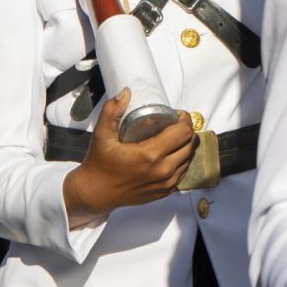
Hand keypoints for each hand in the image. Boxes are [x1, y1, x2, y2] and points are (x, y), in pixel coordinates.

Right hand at [60, 92, 197, 226]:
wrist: (96, 193)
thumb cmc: (99, 163)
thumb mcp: (102, 135)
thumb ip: (112, 111)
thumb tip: (126, 93)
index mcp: (150, 155)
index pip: (183, 132)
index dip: (184, 119)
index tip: (176, 114)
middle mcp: (162, 170)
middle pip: (190, 144)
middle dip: (186, 131)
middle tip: (174, 124)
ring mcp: (166, 183)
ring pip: (189, 159)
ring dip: (185, 146)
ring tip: (173, 137)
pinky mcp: (165, 192)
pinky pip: (183, 172)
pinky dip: (181, 160)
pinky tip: (171, 153)